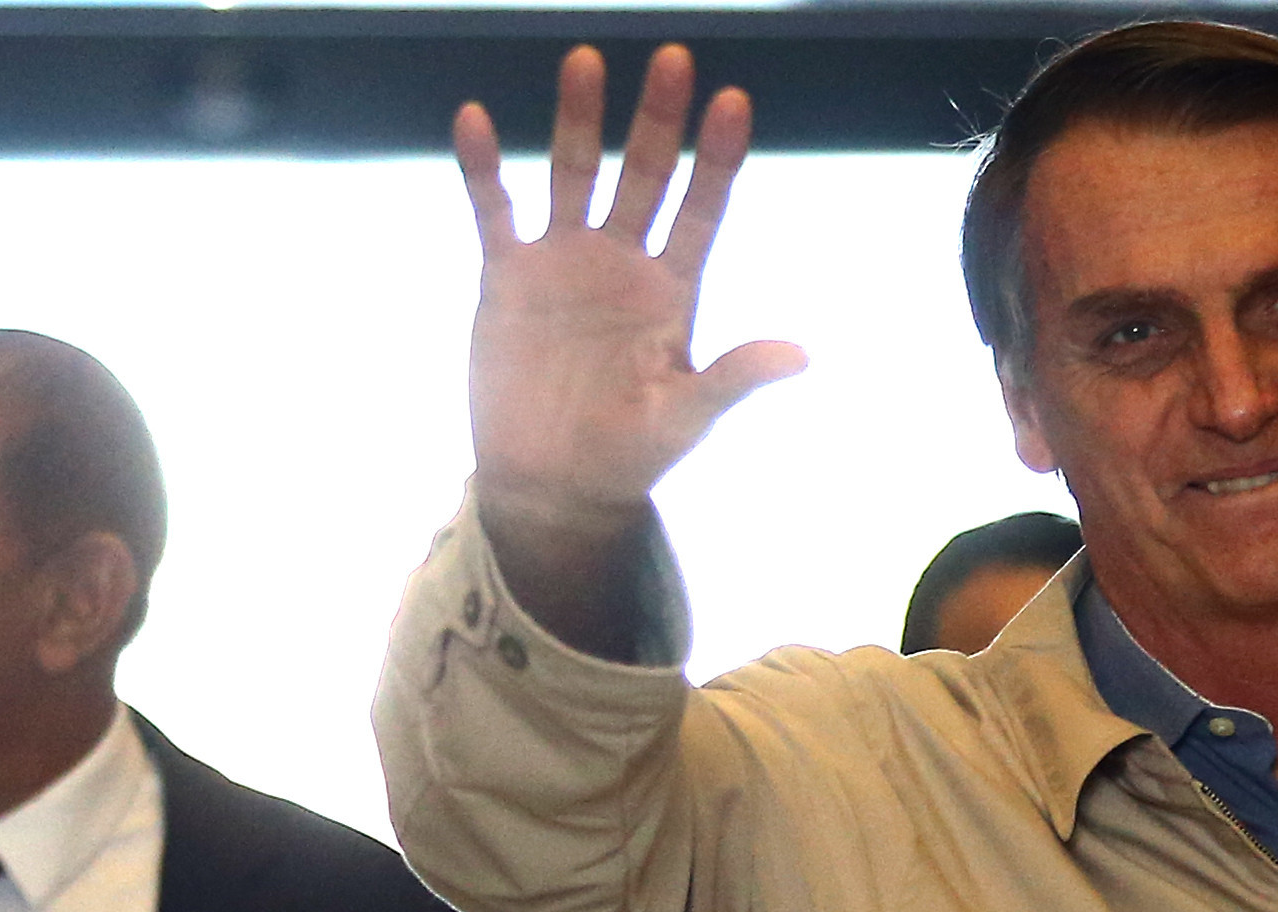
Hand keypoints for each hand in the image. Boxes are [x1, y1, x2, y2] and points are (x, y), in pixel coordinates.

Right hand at [456, 45, 805, 579]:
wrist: (553, 486)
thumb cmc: (628, 455)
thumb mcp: (685, 417)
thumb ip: (734, 377)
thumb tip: (801, 354)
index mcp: (672, 290)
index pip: (702, 210)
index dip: (716, 159)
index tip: (733, 102)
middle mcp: (621, 262)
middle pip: (644, 175)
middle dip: (658, 119)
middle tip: (675, 59)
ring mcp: (563, 262)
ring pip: (574, 174)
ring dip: (580, 120)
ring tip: (586, 60)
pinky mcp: (507, 277)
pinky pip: (495, 210)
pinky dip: (485, 167)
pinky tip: (475, 118)